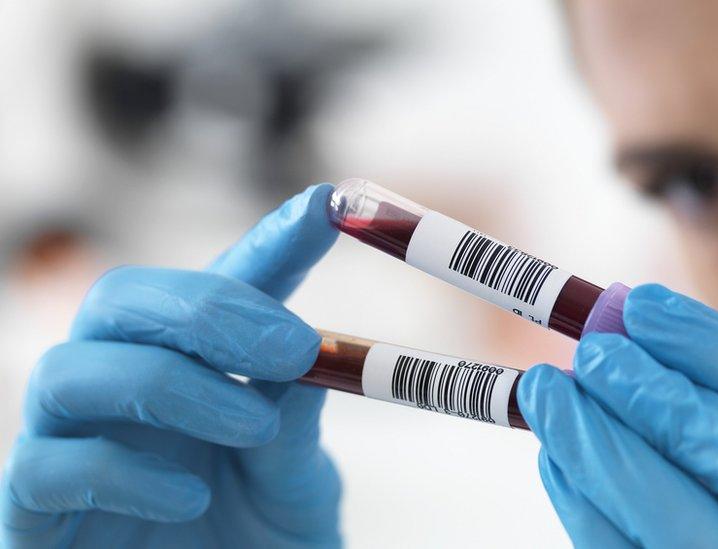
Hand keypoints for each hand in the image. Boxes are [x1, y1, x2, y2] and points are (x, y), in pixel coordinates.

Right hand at [1, 184, 340, 547]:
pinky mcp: (34, 511)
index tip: (331, 204)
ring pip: (72, 368)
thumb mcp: (297, 487)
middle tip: (292, 345)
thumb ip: (299, 429)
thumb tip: (315, 356)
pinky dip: (120, 471)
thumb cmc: (258, 548)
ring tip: (253, 426)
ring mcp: (72, 443)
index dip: (272, 239)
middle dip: (206, 307)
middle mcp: (125, 391)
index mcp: (196, 370)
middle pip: (121, 299)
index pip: (224, 286)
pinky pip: (44, 465)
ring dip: (170, 383)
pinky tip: (188, 497)